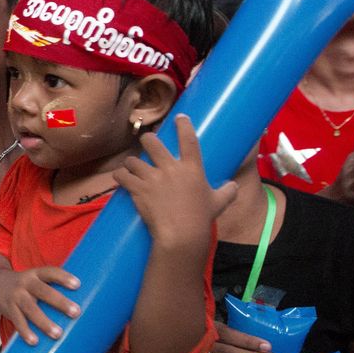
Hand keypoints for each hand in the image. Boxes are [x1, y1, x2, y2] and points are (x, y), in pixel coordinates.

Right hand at [0, 266, 80, 344]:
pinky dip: (25, 331)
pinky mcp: (8, 309)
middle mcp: (25, 283)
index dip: (63, 277)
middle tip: (76, 312)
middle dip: (60, 302)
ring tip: (58, 334)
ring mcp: (16, 296)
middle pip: (43, 291)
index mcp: (35, 274)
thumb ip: (52, 288)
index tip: (78, 285)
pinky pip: (17, 321)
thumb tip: (84, 305)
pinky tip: (34, 341)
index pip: (51, 272)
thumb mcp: (35, 279)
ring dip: (44, 322)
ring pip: (30, 309)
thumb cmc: (24, 285)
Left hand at [114, 114, 237, 249]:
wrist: (181, 234)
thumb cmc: (201, 218)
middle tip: (147, 143)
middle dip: (147, 139)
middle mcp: (170, 169)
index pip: (188, 139)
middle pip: (152, 142)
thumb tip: (234, 186)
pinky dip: (119, 176)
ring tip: (131, 168)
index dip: (183, 125)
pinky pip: (122, 176)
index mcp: (192, 168)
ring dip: (131, 163)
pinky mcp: (138, 189)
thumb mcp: (219, 202)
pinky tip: (120, 178)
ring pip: (133, 160)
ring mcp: (152, 178)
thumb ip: (228, 191)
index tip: (178, 117)